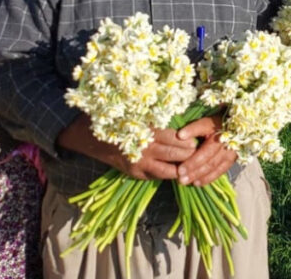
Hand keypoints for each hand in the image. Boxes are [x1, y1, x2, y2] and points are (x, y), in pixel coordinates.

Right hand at [57, 114, 195, 179]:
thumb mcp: (138, 114)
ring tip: (190, 165)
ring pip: (169, 170)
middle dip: (190, 155)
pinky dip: (168, 174)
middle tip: (199, 153)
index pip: (176, 138)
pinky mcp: (135, 173)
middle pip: (176, 154)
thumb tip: (182, 127)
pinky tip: (175, 171)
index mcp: (148, 129)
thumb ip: (158, 120)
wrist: (91, 136)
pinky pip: (157, 176)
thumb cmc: (119, 120)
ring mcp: (140, 162)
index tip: (197, 140)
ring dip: (182, 168)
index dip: (189, 141)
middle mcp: (145, 147)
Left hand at [175, 116, 237, 185]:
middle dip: (192, 163)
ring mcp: (230, 150)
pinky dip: (208, 178)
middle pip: (207, 152)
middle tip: (179, 172)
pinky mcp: (232, 160)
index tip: (179, 136)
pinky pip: (219, 171)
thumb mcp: (204, 123)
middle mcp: (225, 137)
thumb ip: (193, 129)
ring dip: (198, 174)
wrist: (234, 130)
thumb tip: (179, 135)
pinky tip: (196, 183)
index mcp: (216, 125)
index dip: (191, 131)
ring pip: (213, 164)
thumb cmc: (213, 127)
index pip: (203, 126)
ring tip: (184, 180)